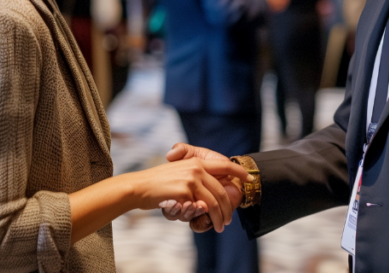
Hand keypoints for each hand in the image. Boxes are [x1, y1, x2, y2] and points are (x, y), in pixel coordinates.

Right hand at [130, 157, 249, 232]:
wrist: (138, 186)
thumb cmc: (155, 183)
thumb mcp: (176, 171)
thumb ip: (192, 176)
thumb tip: (206, 189)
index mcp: (196, 162)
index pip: (224, 165)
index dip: (239, 171)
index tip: (250, 178)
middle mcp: (196, 169)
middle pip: (221, 190)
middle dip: (227, 207)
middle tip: (228, 220)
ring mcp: (191, 179)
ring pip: (214, 201)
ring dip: (220, 216)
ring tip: (221, 226)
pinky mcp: (185, 191)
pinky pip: (201, 207)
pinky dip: (205, 217)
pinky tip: (205, 222)